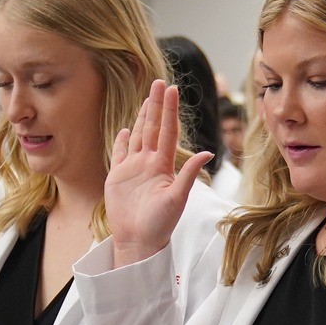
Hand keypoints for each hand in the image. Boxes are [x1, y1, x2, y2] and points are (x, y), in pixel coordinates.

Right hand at [106, 79, 210, 267]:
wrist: (139, 241)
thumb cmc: (159, 224)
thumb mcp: (177, 199)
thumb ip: (188, 175)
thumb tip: (207, 153)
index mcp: (163, 165)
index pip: (167, 131)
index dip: (169, 110)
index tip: (172, 89)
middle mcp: (149, 163)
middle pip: (153, 128)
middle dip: (156, 105)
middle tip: (160, 83)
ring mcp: (133, 169)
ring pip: (139, 136)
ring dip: (142, 117)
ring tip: (148, 98)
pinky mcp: (118, 177)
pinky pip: (120, 154)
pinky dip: (122, 141)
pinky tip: (125, 129)